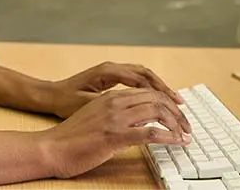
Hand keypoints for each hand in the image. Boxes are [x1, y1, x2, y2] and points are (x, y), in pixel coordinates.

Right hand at [39, 89, 192, 178]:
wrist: (51, 147)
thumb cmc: (70, 137)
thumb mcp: (94, 118)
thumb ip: (114, 115)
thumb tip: (135, 121)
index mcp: (109, 97)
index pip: (147, 92)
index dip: (166, 101)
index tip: (178, 114)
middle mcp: (114, 103)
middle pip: (155, 99)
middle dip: (176, 112)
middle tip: (187, 126)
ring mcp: (114, 118)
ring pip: (156, 112)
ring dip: (176, 124)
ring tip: (185, 135)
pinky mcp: (114, 135)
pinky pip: (149, 133)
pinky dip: (167, 137)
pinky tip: (176, 142)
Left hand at [42, 61, 185, 119]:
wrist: (50, 96)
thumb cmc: (65, 101)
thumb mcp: (88, 104)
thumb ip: (112, 104)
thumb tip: (136, 108)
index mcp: (109, 71)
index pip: (142, 78)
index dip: (160, 92)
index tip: (174, 105)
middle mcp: (112, 67)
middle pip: (147, 74)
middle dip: (165, 89)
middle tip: (180, 104)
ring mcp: (112, 71)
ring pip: (142, 76)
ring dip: (158, 88)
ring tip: (174, 102)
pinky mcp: (111, 78)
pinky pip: (135, 80)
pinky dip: (148, 89)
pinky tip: (156, 101)